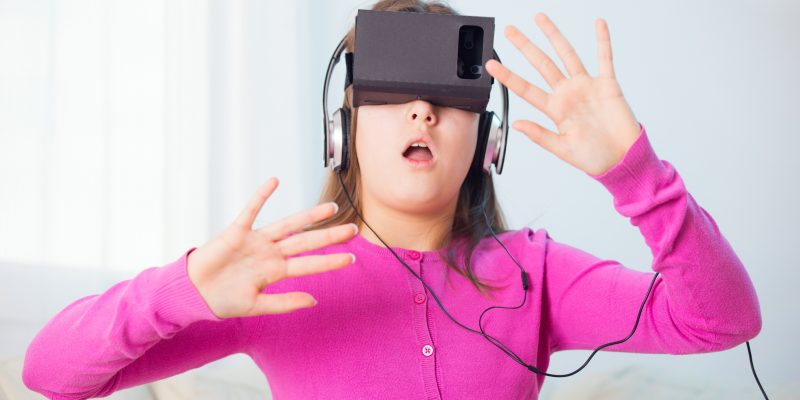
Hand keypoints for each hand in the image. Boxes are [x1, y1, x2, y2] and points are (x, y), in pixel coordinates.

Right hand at [187, 177, 357, 318]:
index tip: (351, 258)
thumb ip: (284, 303)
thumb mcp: (256, 306)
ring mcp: (255, 241)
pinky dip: (262, 196)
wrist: (193, 293)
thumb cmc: (223, 300)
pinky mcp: (236, 231)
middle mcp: (270, 252)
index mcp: (275, 270)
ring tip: (330, 209)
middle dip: (328, 236)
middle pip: (305, 242)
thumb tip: (313, 301)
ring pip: (287, 225)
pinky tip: (274, 182)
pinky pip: (251, 211)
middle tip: (353, 230)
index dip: (329, 261)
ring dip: (308, 216)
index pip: (308, 264)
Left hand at [485, 12, 641, 176]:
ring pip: (567, 55)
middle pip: (541, 64)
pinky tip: (599, 24)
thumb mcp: (563, 149)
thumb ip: (540, 135)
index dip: (508, 76)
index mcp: (554, 110)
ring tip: (540, 19)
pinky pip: (605, 58)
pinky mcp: (607, 85)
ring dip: (554, 36)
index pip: (525, 89)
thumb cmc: (595, 157)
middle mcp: (567, 94)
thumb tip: (517, 124)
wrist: (622, 160)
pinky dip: (603, 41)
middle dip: (525, 46)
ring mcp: (586, 86)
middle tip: (510, 31)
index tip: (491, 65)